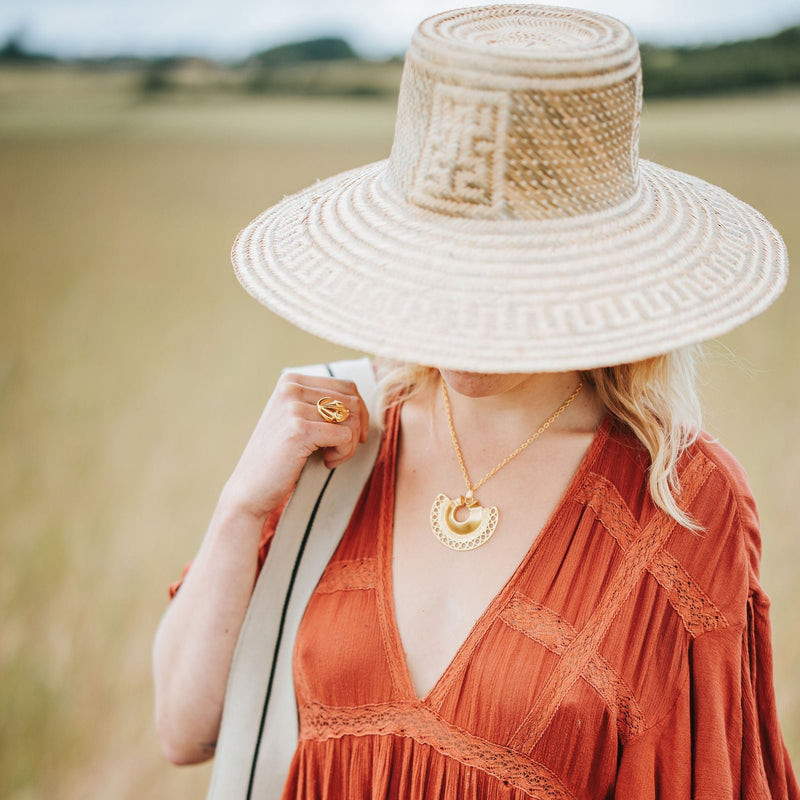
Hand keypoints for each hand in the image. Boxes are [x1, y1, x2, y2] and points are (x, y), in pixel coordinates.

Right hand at [221, 372, 369, 520]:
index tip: (352, 436)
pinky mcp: (299, 430)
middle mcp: (291, 388)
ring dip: (350, 444)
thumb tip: (361, 402)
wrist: (250, 488)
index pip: (346, 386)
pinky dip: (344, 453)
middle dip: (356, 429)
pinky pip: (346, 436)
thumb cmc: (280, 457)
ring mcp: (293, 407)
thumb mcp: (297, 419)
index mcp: (291, 380)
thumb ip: (321, 403)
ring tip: (331, 457)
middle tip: (341, 450)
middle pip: (352, 401)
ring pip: (352, 419)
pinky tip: (326, 462)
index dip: (359, 412)